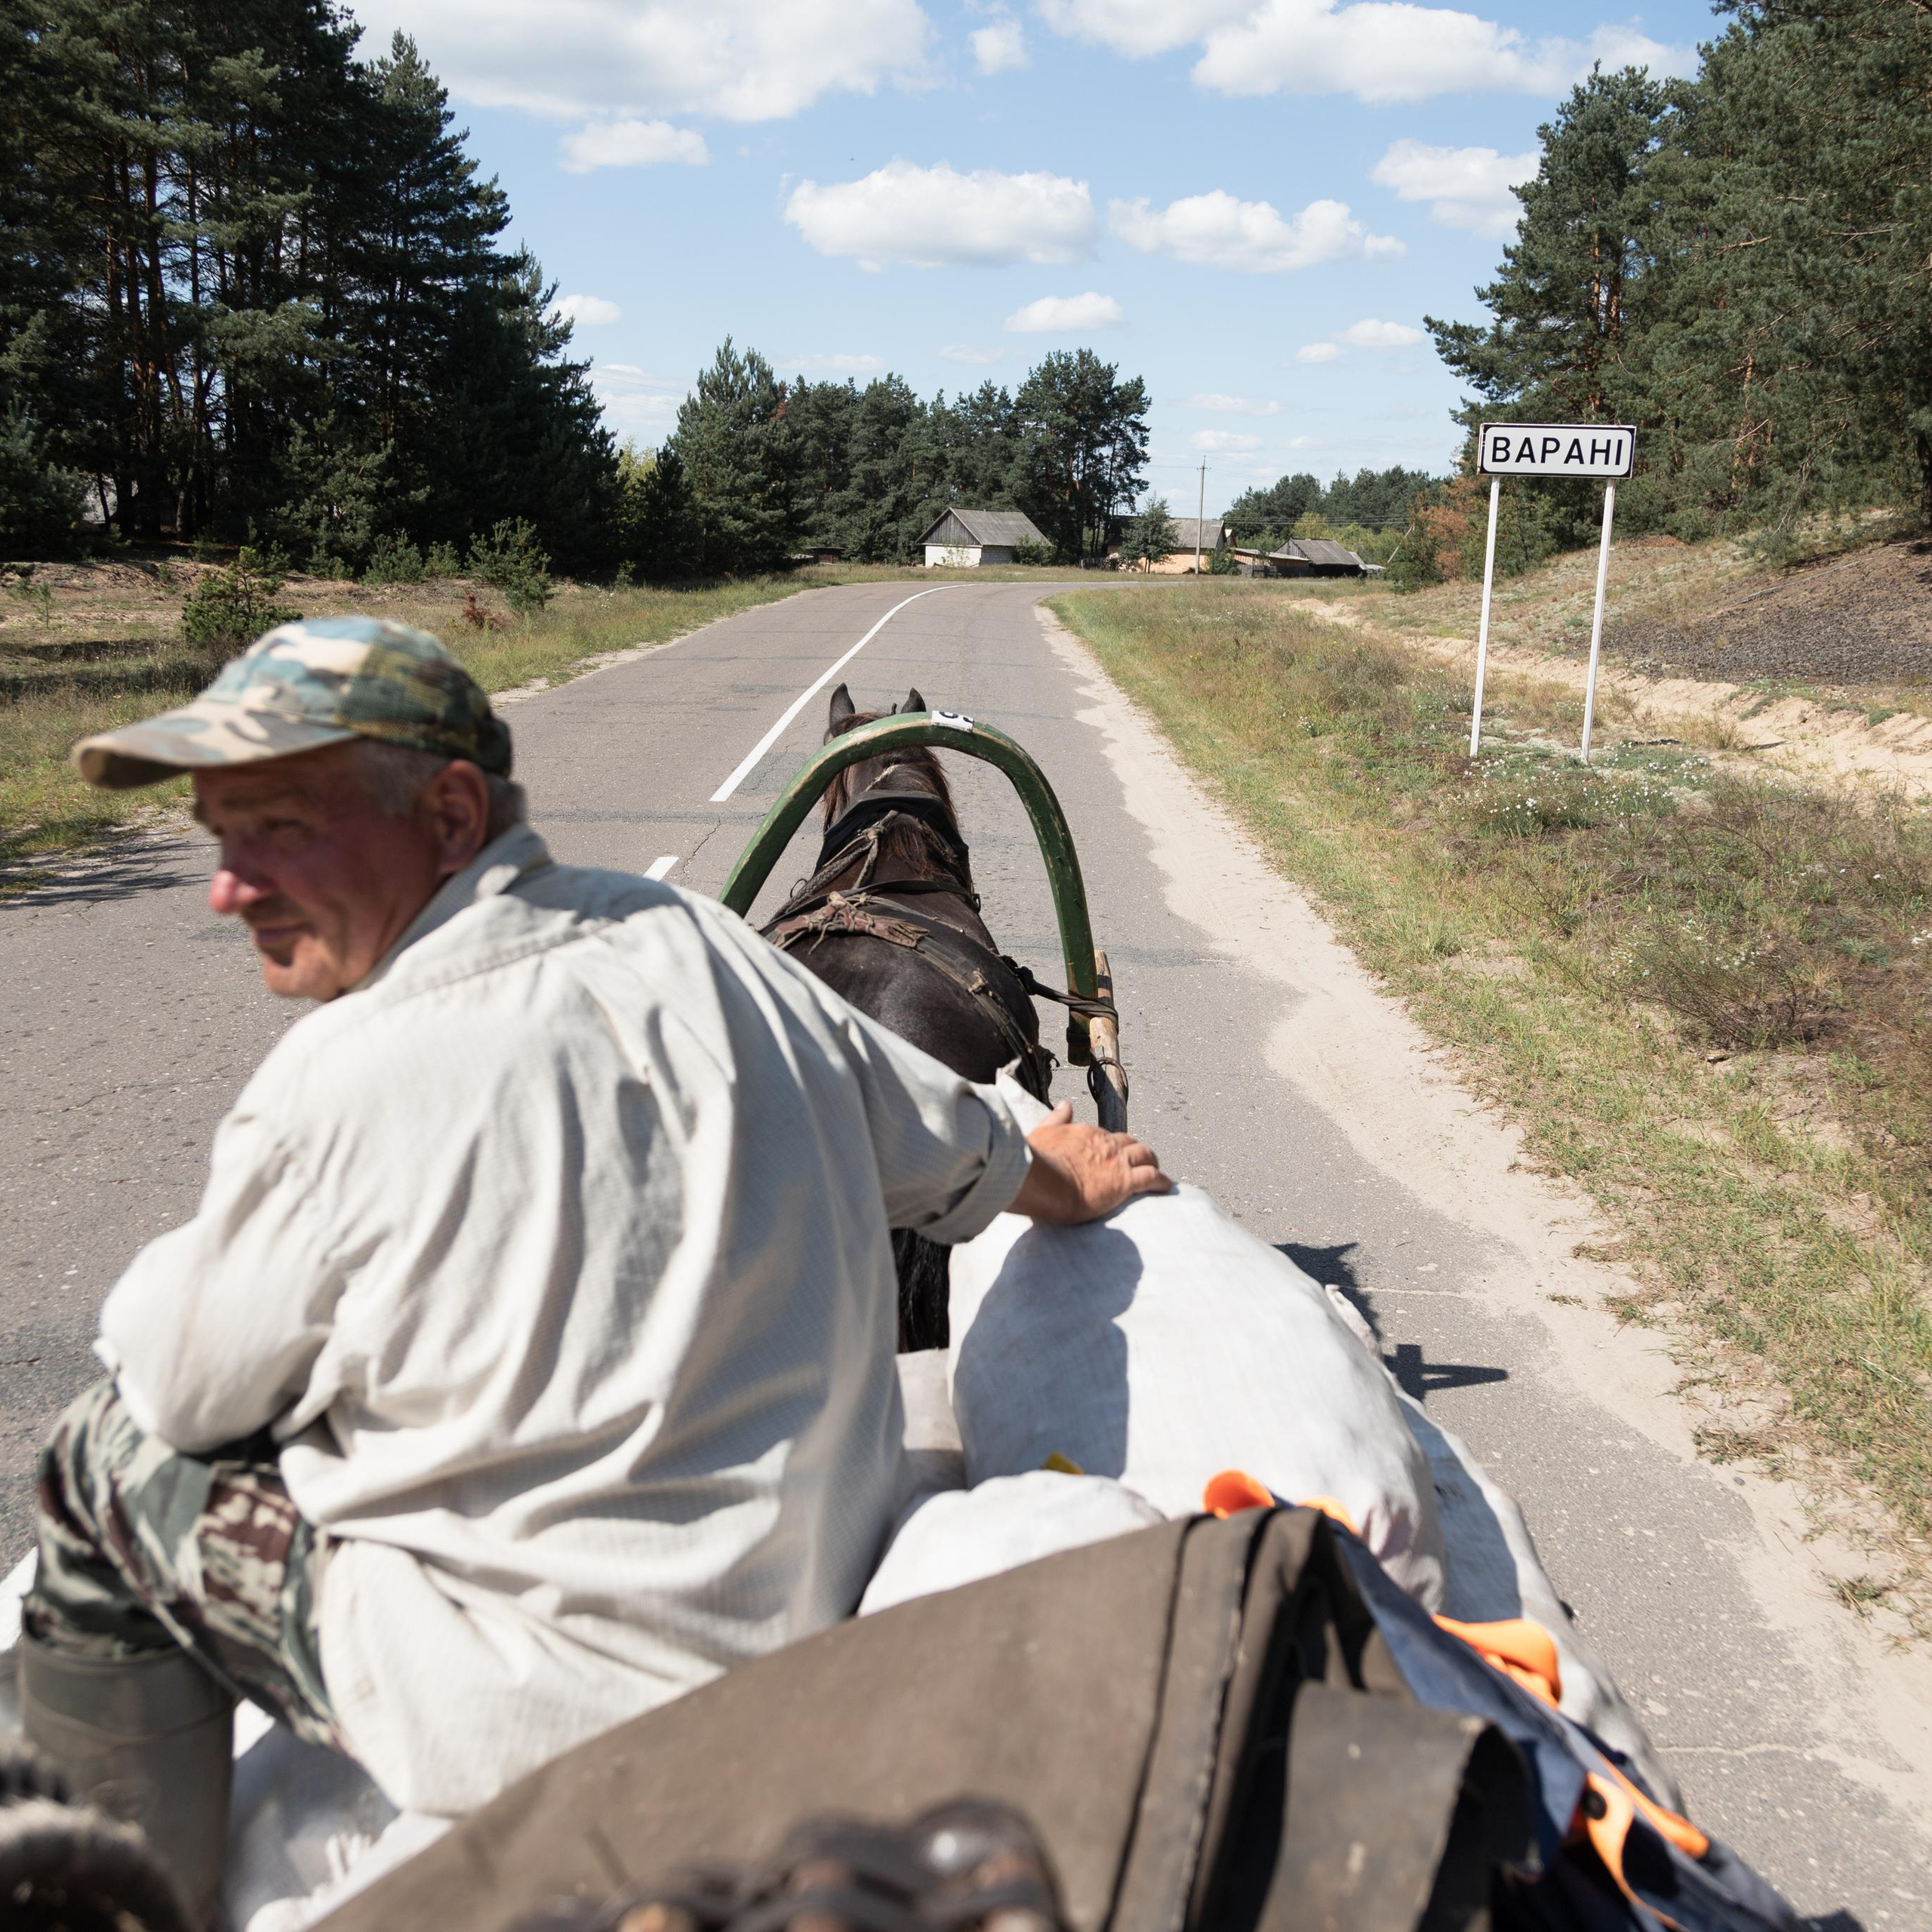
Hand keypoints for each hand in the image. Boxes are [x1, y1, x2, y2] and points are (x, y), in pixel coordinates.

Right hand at [1011, 1102, 1172, 1224]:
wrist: (1041, 1183)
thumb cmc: (1035, 1163)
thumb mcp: (1042, 1133)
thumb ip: (1055, 1119)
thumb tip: (1065, 1104)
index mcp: (1086, 1133)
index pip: (1106, 1135)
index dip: (1112, 1144)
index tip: (1112, 1152)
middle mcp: (1105, 1143)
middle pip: (1130, 1142)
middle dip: (1136, 1149)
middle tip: (1139, 1159)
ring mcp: (1117, 1161)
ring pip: (1145, 1155)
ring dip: (1152, 1161)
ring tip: (1156, 1169)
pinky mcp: (1125, 1182)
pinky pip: (1151, 1178)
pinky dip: (1162, 1181)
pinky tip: (1166, 1186)